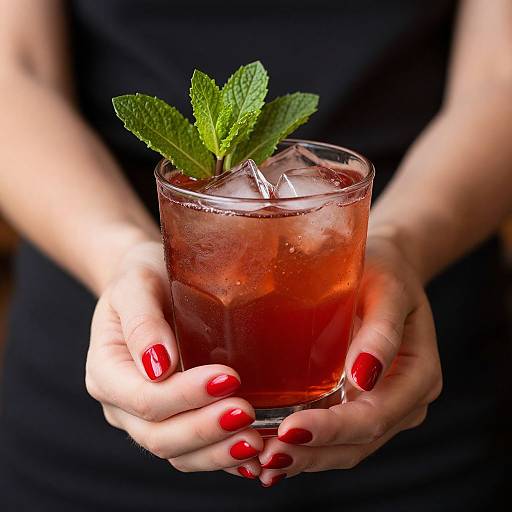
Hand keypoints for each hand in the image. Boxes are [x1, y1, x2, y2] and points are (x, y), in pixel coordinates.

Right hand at [85, 240, 262, 472]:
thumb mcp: (136, 284)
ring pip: (177, 452)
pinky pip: (194, 451)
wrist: (150, 284)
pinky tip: (254, 454)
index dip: (186, 395)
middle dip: (205, 429)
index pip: (144, 398)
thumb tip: (158, 365)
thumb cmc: (143, 277)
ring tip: (256, 441)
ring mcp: (147, 417)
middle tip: (248, 414)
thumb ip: (142, 321)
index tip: (229, 378)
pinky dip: (222, 457)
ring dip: (216, 452)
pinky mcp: (173, 419)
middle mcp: (122, 403)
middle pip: (159, 435)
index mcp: (107, 371)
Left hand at [252, 236, 441, 485]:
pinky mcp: (362, 401)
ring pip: (348, 448)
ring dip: (308, 458)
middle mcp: (404, 399)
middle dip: (313, 452)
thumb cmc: (385, 271)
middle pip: (359, 441)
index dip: (334, 429)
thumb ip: (382, 331)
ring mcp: (384, 405)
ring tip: (265, 461)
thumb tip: (363, 376)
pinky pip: (339, 435)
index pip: (374, 415)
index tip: (292, 429)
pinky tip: (277, 451)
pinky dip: (310, 447)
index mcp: (418, 374)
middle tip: (267, 455)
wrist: (387, 269)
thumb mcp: (387, 289)